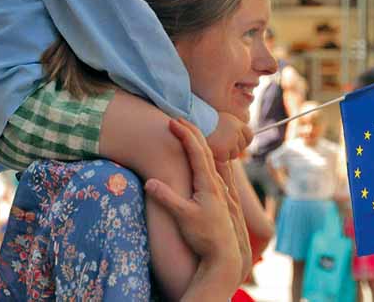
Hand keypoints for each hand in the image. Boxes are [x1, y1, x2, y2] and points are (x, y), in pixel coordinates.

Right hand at [146, 118, 244, 288]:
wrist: (224, 254)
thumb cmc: (204, 236)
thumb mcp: (183, 217)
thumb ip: (167, 199)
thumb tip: (149, 182)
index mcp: (207, 183)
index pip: (196, 151)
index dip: (184, 134)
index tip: (172, 121)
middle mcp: (216, 182)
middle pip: (204, 149)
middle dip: (191, 131)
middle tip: (178, 118)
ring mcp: (219, 189)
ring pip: (210, 158)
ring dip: (198, 142)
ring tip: (188, 131)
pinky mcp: (218, 197)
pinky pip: (212, 168)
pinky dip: (205, 156)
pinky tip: (204, 159)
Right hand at [206, 112, 252, 161]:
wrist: (192, 122)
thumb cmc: (203, 121)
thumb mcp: (221, 120)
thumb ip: (231, 128)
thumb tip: (241, 141)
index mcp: (237, 124)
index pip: (249, 136)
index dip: (243, 141)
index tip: (235, 142)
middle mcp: (236, 132)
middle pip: (241, 147)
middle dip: (233, 147)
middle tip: (220, 144)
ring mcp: (231, 142)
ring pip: (234, 154)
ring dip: (226, 153)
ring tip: (214, 145)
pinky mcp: (224, 151)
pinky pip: (225, 158)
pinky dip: (219, 156)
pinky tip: (211, 149)